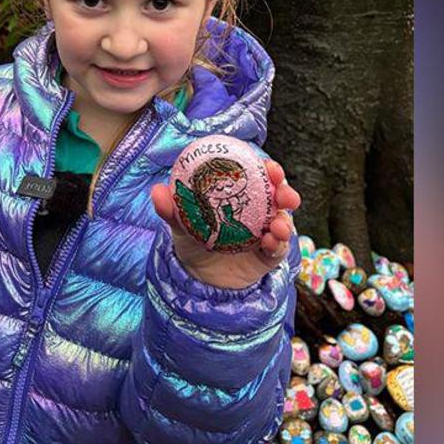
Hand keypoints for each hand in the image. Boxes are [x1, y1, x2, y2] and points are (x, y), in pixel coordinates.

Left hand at [150, 160, 301, 289]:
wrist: (196, 276)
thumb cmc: (192, 238)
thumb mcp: (181, 223)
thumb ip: (171, 209)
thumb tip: (157, 191)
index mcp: (241, 195)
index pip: (259, 176)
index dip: (269, 169)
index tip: (270, 167)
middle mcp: (259, 211)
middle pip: (279, 197)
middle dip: (286, 192)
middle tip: (282, 194)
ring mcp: (266, 233)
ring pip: (283, 222)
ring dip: (285, 221)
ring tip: (277, 225)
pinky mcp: (269, 256)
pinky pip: (279, 249)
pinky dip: (278, 245)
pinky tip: (270, 243)